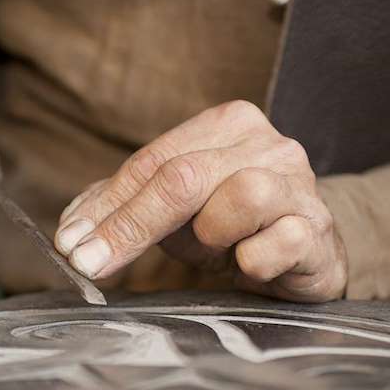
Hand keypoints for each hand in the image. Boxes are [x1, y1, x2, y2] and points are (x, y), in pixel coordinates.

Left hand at [54, 100, 347, 302]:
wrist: (306, 255)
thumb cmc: (234, 228)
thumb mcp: (175, 212)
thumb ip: (124, 208)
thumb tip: (71, 231)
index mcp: (228, 125)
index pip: (153, 161)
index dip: (107, 205)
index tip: (70, 243)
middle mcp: (268, 144)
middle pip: (185, 176)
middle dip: (130, 224)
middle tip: (91, 264)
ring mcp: (300, 184)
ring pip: (241, 196)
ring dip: (212, 235)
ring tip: (215, 251)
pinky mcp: (319, 228)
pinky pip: (280, 242)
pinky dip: (255, 260)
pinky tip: (250, 265)